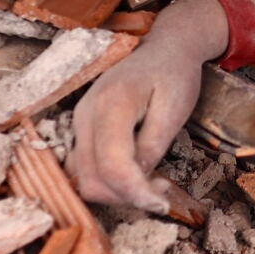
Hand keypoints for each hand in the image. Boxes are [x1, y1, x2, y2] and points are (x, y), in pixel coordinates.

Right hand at [67, 0, 228, 211]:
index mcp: (111, 105)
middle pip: (91, 179)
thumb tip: (137, 180)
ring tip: (152, 183)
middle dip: (126, 197)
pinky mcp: (82, 131)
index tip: (162, 205)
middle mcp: (85, 115)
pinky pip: (85, 169)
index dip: (135, 194)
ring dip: (116, 193)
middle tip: (162, 193)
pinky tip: (136, 176)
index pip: (112, 166)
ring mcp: (79, 123)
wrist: (163, 48)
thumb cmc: (174, 73)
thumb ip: (153, 145)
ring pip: (83, 179)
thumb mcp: (175, 108)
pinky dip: (108, 183)